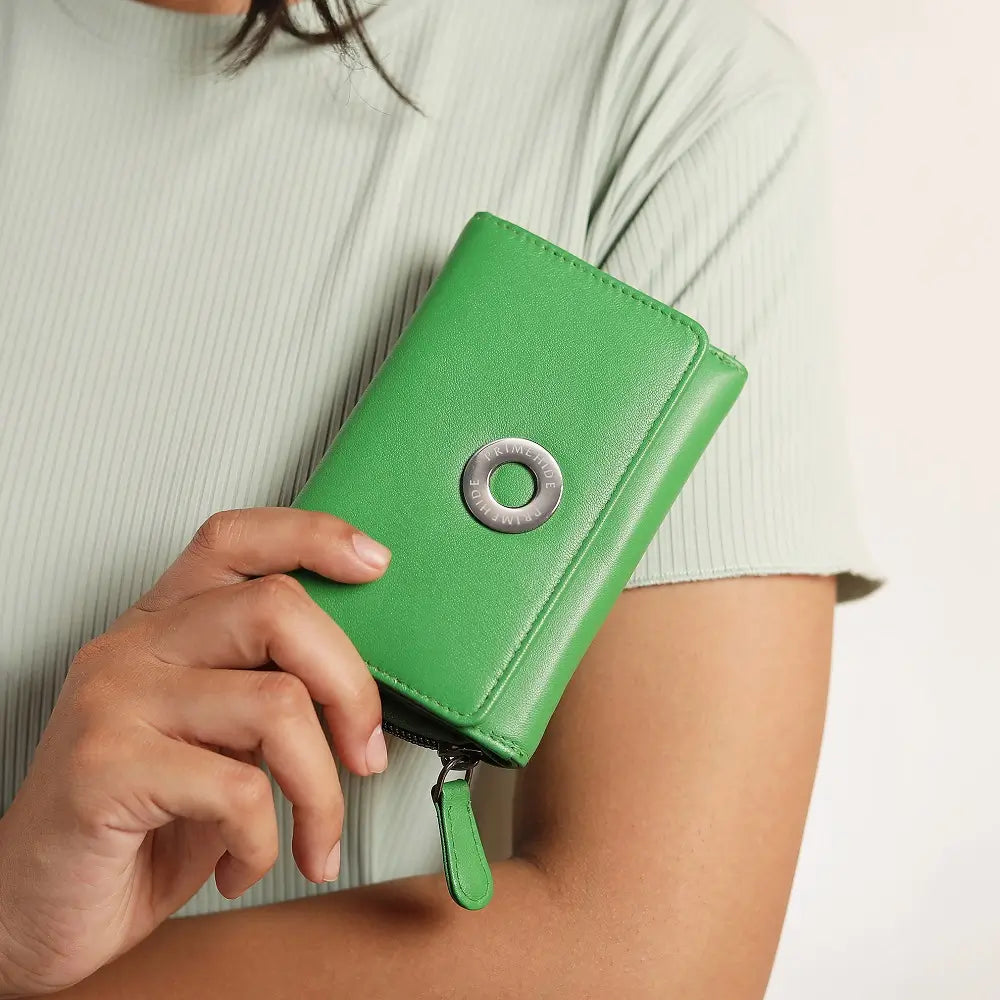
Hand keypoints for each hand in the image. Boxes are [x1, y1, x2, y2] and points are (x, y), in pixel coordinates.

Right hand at [0, 508, 390, 995]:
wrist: (33, 908)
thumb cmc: (139, 821)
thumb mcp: (215, 738)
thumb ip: (267, 690)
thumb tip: (363, 685)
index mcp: (164, 624)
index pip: (238, 539)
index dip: (314, 536)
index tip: (375, 565)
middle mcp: (136, 646)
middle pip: (278, 608)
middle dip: (351, 687)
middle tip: (366, 754)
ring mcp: (114, 701)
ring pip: (277, 704)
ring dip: (321, 791)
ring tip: (313, 837)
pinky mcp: (103, 769)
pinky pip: (238, 788)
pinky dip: (266, 843)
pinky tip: (242, 866)